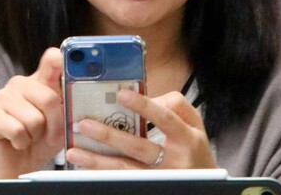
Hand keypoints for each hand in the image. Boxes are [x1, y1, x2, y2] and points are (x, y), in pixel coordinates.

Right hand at [0, 48, 64, 184]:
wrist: (15, 164)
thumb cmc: (40, 140)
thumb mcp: (61, 124)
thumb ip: (68, 105)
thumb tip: (76, 95)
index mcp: (40, 81)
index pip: (51, 60)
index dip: (61, 60)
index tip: (67, 58)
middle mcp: (20, 83)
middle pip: (49, 98)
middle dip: (53, 124)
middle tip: (46, 133)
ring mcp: (2, 96)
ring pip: (33, 118)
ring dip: (35, 136)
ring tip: (29, 137)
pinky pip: (17, 130)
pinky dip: (21, 143)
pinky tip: (16, 141)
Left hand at [65, 90, 215, 169]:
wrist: (205, 184)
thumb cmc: (194, 148)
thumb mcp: (194, 124)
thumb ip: (174, 106)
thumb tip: (147, 98)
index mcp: (186, 138)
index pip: (164, 119)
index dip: (143, 106)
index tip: (121, 94)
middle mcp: (173, 161)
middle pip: (138, 147)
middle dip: (109, 135)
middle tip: (84, 124)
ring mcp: (159, 178)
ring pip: (125, 169)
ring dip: (97, 161)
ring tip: (75, 150)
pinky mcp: (146, 187)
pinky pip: (122, 180)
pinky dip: (102, 174)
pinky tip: (85, 166)